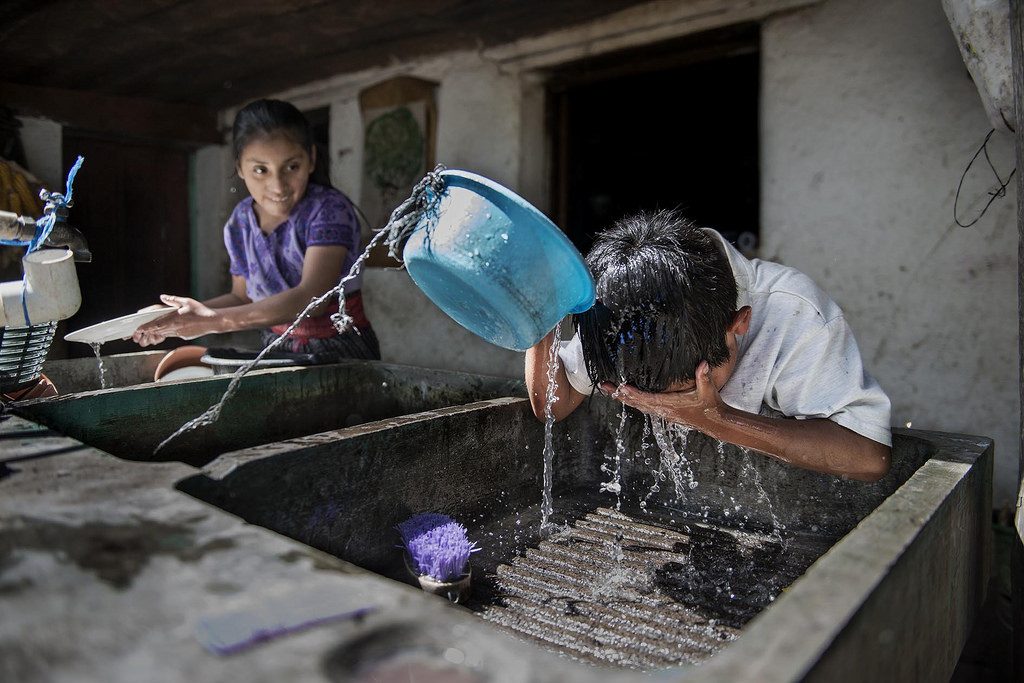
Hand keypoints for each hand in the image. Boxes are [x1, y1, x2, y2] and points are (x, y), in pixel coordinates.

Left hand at [132, 294, 220, 346]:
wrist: (213, 321)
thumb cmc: (201, 310)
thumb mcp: (186, 301)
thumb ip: (173, 299)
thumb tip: (162, 297)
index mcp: (174, 319)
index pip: (156, 325)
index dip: (146, 328)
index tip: (138, 330)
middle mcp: (175, 328)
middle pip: (158, 331)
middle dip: (148, 332)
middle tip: (138, 333)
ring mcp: (180, 333)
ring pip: (164, 334)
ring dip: (155, 334)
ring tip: (148, 334)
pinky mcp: (184, 336)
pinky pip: (171, 335)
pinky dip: (165, 334)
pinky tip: (164, 331)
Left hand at [599, 361, 724, 428]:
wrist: (714, 422)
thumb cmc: (710, 406)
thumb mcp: (708, 391)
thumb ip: (704, 377)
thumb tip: (703, 364)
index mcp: (671, 405)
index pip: (648, 399)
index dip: (634, 394)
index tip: (621, 387)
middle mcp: (663, 410)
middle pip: (637, 403)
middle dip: (620, 394)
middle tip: (604, 386)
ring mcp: (663, 412)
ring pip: (638, 405)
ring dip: (623, 398)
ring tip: (609, 390)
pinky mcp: (664, 413)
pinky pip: (644, 407)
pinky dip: (633, 401)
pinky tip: (626, 396)